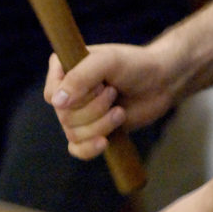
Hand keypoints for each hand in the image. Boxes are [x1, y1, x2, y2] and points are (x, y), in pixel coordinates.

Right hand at [43, 43, 176, 159]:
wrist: (160, 83)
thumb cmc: (134, 65)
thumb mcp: (108, 61)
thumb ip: (80, 77)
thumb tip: (57, 103)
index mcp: (63, 69)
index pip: (52, 94)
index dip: (76, 97)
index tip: (100, 84)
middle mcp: (66, 92)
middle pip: (64, 116)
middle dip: (94, 109)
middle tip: (113, 93)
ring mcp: (77, 114)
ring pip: (73, 133)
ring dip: (100, 125)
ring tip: (120, 112)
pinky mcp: (90, 132)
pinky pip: (77, 149)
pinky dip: (90, 148)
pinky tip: (105, 142)